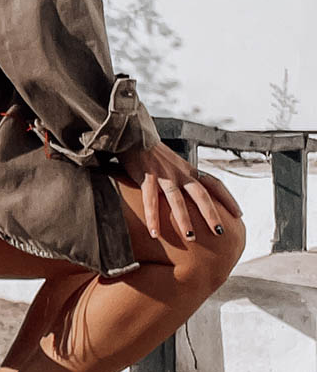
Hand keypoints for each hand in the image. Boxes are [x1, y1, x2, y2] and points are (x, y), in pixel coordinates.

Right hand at [118, 142, 241, 242]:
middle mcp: (179, 172)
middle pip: (201, 194)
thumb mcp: (170, 163)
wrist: (133, 134)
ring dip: (184, 219)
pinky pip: (150, 200)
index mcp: (187, 169)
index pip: (214, 183)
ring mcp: (164, 175)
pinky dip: (152, 217)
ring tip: (191, 237)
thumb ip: (178, 176)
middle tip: (220, 232)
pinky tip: (154, 233)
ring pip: (177, 199)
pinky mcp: (146, 177)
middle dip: (211, 214)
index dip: (228, 198)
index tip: (238, 214)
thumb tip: (184, 194)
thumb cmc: (149, 152)